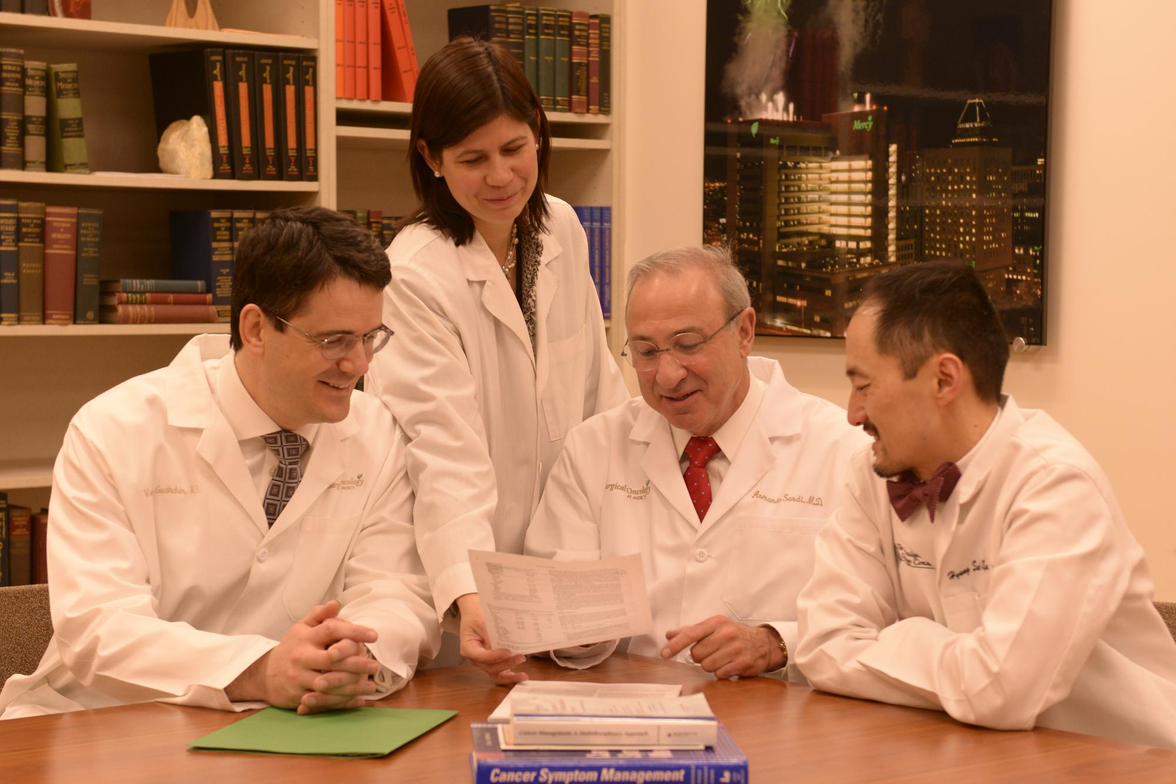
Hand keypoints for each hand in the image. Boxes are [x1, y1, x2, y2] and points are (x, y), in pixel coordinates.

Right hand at [227, 601, 381, 713]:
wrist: (264, 674)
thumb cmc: (292, 648)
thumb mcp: (301, 628)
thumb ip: (319, 615)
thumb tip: (336, 603)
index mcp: (306, 637)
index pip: (331, 630)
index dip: (353, 631)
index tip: (374, 635)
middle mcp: (302, 656)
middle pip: (332, 659)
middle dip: (356, 663)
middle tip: (375, 665)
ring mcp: (299, 677)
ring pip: (329, 683)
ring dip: (352, 686)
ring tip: (371, 685)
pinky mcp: (298, 695)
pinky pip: (322, 700)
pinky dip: (341, 702)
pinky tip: (358, 700)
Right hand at [456, 593, 527, 684]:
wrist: (476, 614)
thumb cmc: (477, 616)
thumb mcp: (482, 621)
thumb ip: (490, 634)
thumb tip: (503, 646)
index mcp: (468, 648)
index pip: (481, 656)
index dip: (494, 657)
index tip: (508, 652)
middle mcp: (475, 659)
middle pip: (490, 668)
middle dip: (506, 664)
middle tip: (521, 657)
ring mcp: (484, 662)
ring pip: (495, 674)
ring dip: (509, 676)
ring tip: (523, 675)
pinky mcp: (492, 663)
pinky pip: (500, 673)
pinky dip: (510, 676)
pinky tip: (520, 677)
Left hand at [661, 615, 782, 678]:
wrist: (763, 644)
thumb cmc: (734, 635)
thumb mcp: (714, 628)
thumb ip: (691, 631)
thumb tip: (669, 634)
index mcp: (716, 622)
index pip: (691, 634)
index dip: (675, 645)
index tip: (664, 654)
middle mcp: (726, 633)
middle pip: (697, 654)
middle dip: (700, 657)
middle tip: (712, 652)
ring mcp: (735, 648)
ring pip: (707, 666)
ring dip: (711, 666)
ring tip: (722, 658)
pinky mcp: (743, 663)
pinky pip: (720, 674)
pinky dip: (722, 672)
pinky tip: (730, 665)